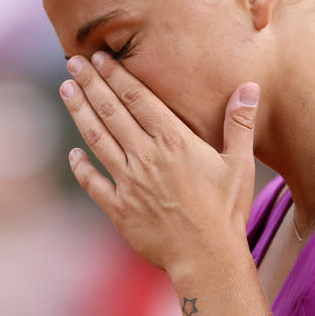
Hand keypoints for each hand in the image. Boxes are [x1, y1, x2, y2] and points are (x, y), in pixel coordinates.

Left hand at [59, 52, 258, 274]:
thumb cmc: (227, 210)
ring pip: (97, 139)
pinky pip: (93, 183)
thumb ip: (239, 123)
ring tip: (66, 91)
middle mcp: (145, 157)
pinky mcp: (119, 209)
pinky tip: (73, 153)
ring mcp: (128, 183)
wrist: (207, 258)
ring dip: (80, 113)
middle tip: (73, 63)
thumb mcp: (240, 163)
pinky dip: (81, 167)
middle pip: (112, 112)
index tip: (100, 57)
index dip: (117, 75)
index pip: (138, 99)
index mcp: (173, 142)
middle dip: (91, 84)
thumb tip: (249, 86)